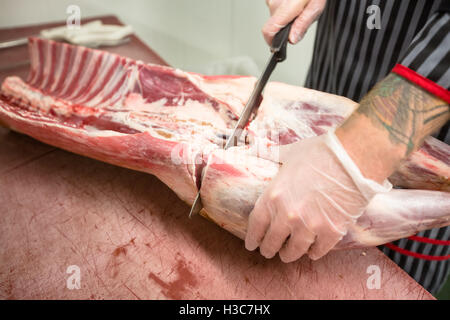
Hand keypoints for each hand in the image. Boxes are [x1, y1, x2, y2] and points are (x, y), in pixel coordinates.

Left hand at [245, 131, 391, 261]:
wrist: (352, 158)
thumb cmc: (320, 152)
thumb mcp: (289, 153)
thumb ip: (271, 156)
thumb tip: (256, 149)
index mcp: (273, 196)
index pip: (256, 225)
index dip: (253, 238)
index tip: (252, 244)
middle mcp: (287, 215)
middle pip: (272, 242)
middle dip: (269, 249)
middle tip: (269, 252)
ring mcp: (310, 225)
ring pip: (294, 251)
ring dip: (289, 255)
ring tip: (288, 255)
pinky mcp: (331, 231)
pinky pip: (318, 250)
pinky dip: (314, 252)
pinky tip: (312, 251)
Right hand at [262, 0, 326, 44]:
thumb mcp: (316, 6)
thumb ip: (303, 24)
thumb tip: (292, 40)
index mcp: (287, 7)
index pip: (268, 31)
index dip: (271, 42)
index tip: (277, 46)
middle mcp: (275, 1)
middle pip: (274, 23)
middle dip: (286, 25)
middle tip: (301, 16)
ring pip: (275, 14)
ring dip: (286, 14)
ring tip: (300, 4)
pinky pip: (275, 4)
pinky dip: (284, 5)